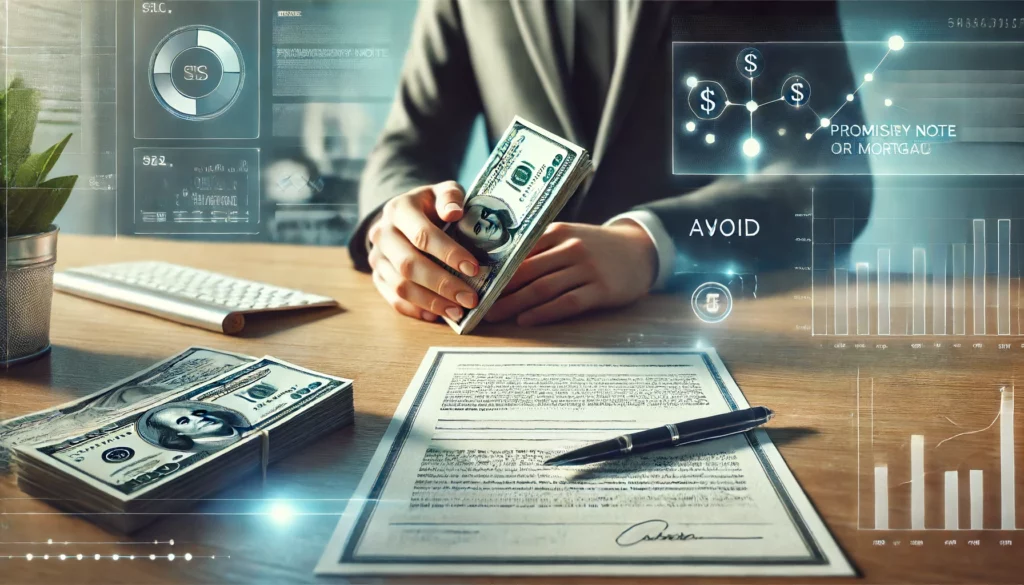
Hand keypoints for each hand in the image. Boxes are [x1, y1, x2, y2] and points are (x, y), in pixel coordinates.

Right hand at [367, 181, 479, 321]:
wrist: (406, 214)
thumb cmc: (432, 205)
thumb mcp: (443, 192)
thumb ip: (450, 197)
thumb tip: (454, 212)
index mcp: (399, 209)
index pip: (422, 235)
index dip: (448, 253)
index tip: (473, 268)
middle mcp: (382, 233)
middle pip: (409, 265)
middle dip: (442, 284)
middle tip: (470, 298)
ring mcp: (377, 257)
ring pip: (400, 286)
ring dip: (431, 302)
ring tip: (458, 311)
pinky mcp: (377, 276)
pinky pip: (393, 299)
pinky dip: (416, 310)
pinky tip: (438, 315)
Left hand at [484, 222, 656, 325]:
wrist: (639, 251)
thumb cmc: (596, 247)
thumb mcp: (569, 237)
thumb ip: (540, 249)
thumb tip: (501, 269)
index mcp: (557, 232)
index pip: (520, 253)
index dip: (496, 270)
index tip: (477, 284)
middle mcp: (571, 248)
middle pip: (527, 272)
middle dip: (499, 291)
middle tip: (479, 305)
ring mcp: (587, 269)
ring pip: (543, 288)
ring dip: (515, 304)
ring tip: (495, 315)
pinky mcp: (601, 289)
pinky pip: (566, 302)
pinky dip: (544, 312)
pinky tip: (526, 320)